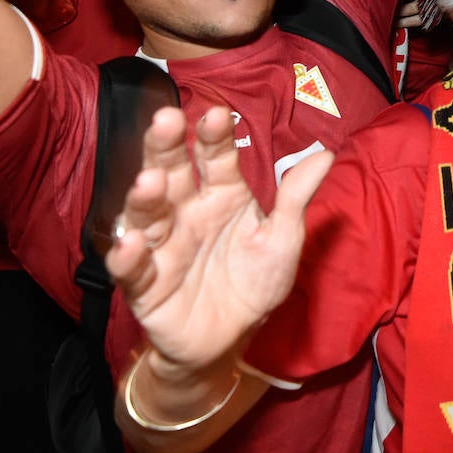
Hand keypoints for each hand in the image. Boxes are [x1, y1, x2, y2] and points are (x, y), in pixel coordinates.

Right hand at [105, 106, 331, 370]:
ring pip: (147, 215)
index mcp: (222, 196)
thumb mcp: (282, 237)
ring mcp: (162, 247)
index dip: (215, 136)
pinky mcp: (145, 285)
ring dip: (145, 197)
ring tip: (151, 180)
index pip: (216, 158)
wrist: (233, 338)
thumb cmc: (256, 280)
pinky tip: (132, 242)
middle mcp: (187, 213)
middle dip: (167, 147)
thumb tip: (326, 154)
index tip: (218, 114)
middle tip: (166, 119)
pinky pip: (132, 269)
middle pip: (172, 173)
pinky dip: (127, 256)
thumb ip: (296, 197)